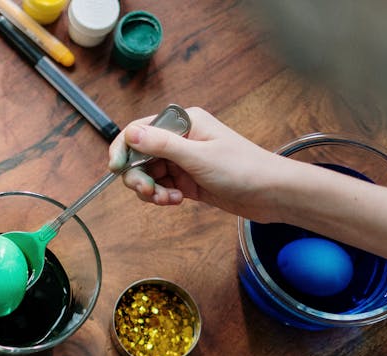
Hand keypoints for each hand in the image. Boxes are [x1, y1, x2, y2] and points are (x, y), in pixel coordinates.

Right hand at [107, 107, 289, 223]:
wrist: (271, 193)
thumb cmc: (243, 168)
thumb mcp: (198, 156)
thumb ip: (162, 144)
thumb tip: (130, 133)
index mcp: (184, 122)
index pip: (139, 130)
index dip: (124, 149)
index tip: (116, 169)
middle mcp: (181, 138)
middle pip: (140, 155)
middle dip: (138, 176)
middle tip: (148, 192)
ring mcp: (183, 160)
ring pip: (149, 174)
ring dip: (151, 190)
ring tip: (167, 200)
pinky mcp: (187, 179)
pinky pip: (161, 186)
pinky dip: (162, 196)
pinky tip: (175, 201)